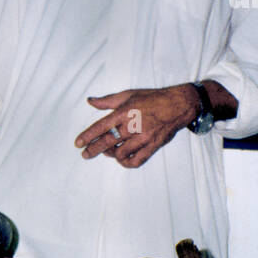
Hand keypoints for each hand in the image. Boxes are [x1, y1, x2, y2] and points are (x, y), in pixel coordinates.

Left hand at [74, 85, 199, 167]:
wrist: (178, 104)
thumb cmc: (152, 98)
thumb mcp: (128, 94)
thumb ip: (107, 101)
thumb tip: (90, 101)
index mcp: (125, 112)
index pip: (101, 126)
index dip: (88, 136)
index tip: (78, 143)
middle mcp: (133, 125)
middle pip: (108, 142)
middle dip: (93, 150)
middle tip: (85, 154)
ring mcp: (144, 137)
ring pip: (121, 153)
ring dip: (111, 154)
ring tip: (107, 152)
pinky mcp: (153, 145)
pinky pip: (137, 160)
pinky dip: (127, 162)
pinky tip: (122, 159)